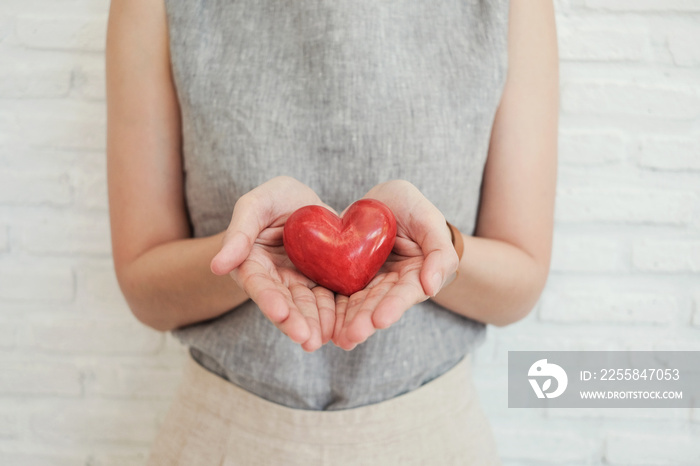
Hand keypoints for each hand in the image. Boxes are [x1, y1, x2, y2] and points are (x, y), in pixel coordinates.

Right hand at [210, 176, 335, 351]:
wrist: (305, 202)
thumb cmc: (274, 199)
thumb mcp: (256, 205)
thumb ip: (239, 232)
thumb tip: (216, 266)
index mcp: (252, 264)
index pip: (258, 284)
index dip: (268, 299)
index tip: (279, 313)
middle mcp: (275, 279)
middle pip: (284, 303)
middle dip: (295, 322)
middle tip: (307, 339)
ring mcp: (300, 283)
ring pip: (307, 307)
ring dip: (315, 325)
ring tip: (323, 340)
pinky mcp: (322, 283)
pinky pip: (330, 300)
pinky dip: (335, 315)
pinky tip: (343, 329)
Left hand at [332, 180, 458, 349]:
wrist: (383, 202)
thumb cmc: (412, 208)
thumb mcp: (429, 219)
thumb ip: (439, 251)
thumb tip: (432, 287)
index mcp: (415, 274)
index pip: (406, 292)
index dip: (394, 306)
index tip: (380, 320)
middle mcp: (392, 284)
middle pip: (379, 304)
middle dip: (366, 320)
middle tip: (352, 336)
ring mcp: (369, 283)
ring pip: (358, 304)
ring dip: (348, 322)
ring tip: (339, 338)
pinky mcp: (348, 278)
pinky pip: (339, 294)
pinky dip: (333, 310)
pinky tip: (324, 325)